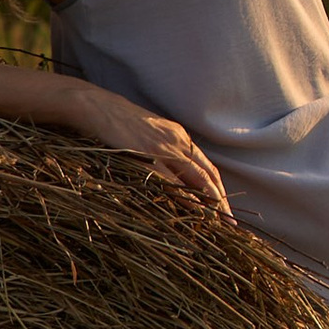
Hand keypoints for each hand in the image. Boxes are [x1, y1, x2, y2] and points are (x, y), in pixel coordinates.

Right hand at [53, 80, 232, 215]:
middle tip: (230, 223)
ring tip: (218, 222)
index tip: (225, 210)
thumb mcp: (150, 134)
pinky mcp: (147, 154)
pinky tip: (192, 210)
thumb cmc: (119, 122)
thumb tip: (172, 177)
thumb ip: (164, 152)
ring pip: (196, 177)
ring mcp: (164, 147)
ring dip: (210, 202)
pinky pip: (171, 179)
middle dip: (221, 201)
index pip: (206, 167)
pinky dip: (184, 196)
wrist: (98, 105)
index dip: (218, 189)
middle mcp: (178, 141)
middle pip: (208, 174)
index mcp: (180, 136)